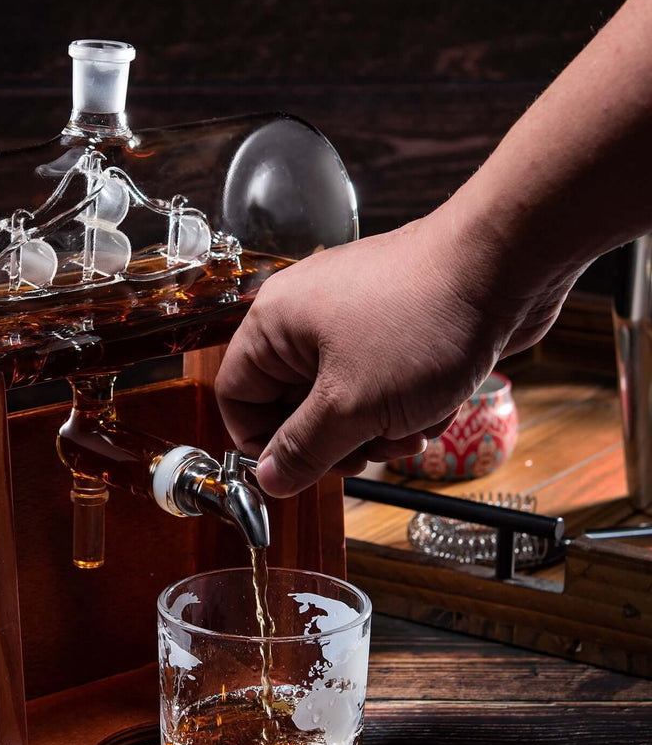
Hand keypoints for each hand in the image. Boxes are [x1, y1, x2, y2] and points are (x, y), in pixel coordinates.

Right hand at [215, 207, 575, 496]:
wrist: (507, 265)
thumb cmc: (425, 317)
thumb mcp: (353, 405)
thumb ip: (304, 449)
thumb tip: (268, 479)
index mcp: (275, 324)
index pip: (237, 396)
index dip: (262, 441)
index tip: (297, 470)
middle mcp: (305, 318)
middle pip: (293, 405)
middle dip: (336, 440)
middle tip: (367, 453)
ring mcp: (351, 321)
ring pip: (343, 402)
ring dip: (377, 429)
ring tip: (412, 427)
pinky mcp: (392, 327)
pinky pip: (380, 386)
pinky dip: (405, 406)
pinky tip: (437, 403)